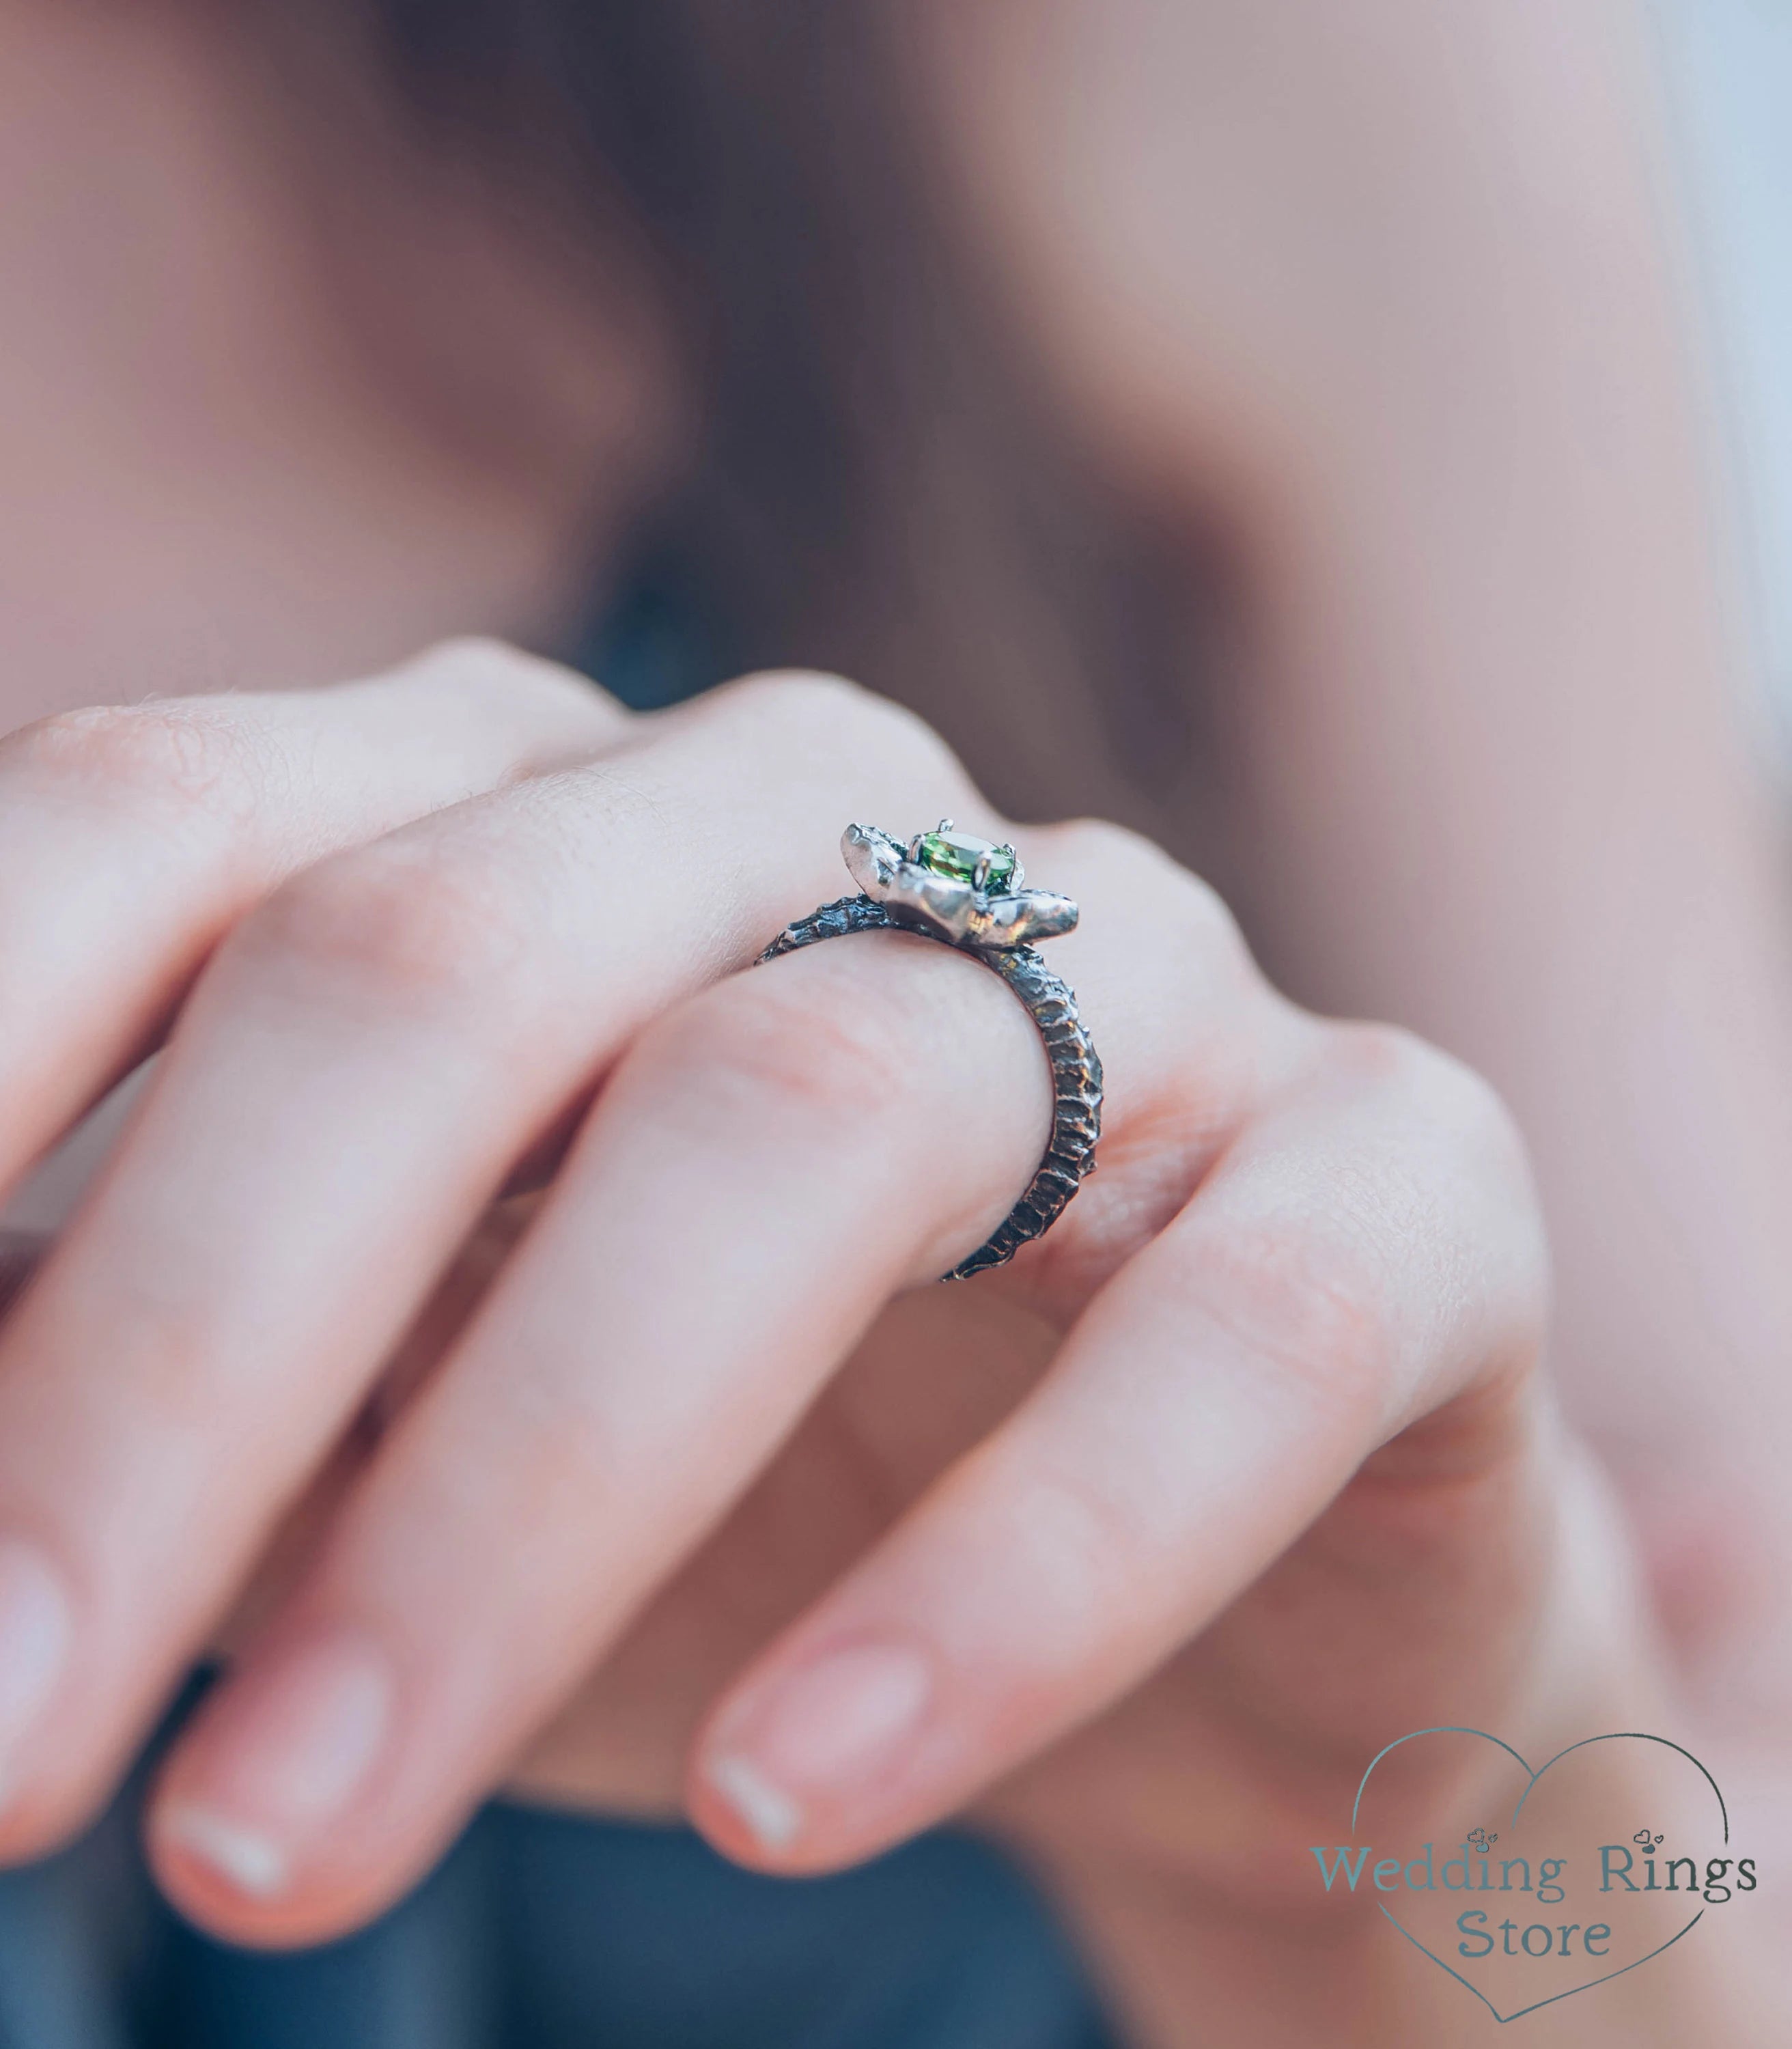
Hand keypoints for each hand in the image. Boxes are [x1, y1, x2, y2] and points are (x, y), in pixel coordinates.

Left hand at [0, 641, 1656, 2028]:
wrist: (1195, 1590)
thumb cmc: (728, 1498)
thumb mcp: (382, 1443)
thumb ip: (168, 1406)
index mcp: (544, 814)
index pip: (180, 822)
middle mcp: (826, 824)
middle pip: (461, 963)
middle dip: (185, 1357)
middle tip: (7, 1765)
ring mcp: (1139, 972)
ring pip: (818, 1117)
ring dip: (528, 1494)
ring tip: (286, 1844)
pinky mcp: (1395, 1163)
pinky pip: (1238, 1320)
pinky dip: (1017, 1567)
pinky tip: (797, 1790)